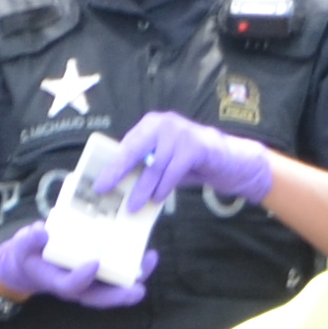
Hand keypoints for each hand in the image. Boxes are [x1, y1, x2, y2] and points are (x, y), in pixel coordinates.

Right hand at [0, 220, 152, 310]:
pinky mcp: (96, 272)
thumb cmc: (25, 255)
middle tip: (139, 288)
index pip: (71, 286)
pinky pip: (116, 273)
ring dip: (133, 277)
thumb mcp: (19, 247)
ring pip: (113, 287)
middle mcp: (76, 286)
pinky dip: (132, 266)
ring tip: (150, 261)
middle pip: (100, 296)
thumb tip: (41, 232)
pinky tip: (145, 252)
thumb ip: (28, 241)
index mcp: (56, 282)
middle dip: (120, 294)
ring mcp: (88, 281)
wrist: (27, 264)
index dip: (82, 278)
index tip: (94, 263)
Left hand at [111, 109, 273, 209]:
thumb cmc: (190, 161)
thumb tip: (118, 183)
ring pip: (155, 166)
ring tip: (133, 205)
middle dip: (118, 171)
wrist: (228, 158)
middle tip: (105, 190)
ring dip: (143, 188)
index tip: (99, 182)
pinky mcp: (195, 146)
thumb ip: (145, 163)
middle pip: (134, 149)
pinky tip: (158, 199)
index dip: (112, 163)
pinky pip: (173, 171)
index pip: (126, 144)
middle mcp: (164, 123)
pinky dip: (164, 188)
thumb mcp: (164, 158)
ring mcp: (180, 133)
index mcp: (151, 124)